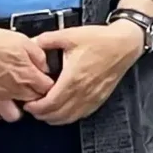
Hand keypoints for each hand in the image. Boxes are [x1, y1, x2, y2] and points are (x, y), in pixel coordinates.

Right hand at [0, 23, 52, 122]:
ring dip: (17, 110)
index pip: (48, 89)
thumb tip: (46, 66)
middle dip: (36, 98)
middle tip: (31, 91)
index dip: (49, 86)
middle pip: (33, 103)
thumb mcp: (21, 40)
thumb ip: (38, 55)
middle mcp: (13, 90)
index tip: (45, 82)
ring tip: (16, 100)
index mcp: (26, 74)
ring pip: (13, 116)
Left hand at [23, 22, 142, 125]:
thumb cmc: (100, 40)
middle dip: (40, 114)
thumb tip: (31, 44)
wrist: (124, 44)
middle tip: (32, 107)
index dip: (35, 107)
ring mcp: (92, 97)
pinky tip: (62, 110)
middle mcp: (83, 92)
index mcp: (73, 78)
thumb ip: (47, 40)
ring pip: (68, 118)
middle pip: (56, 115)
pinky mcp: (99, 99)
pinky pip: (81, 115)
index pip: (49, 104)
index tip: (27, 102)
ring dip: (53, 118)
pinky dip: (68, 117)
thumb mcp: (70, 35)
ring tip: (44, 110)